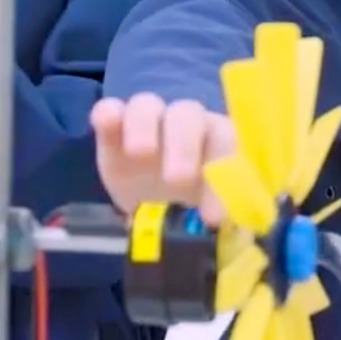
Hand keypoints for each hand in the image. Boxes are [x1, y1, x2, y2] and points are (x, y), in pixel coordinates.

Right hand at [89, 95, 236, 225]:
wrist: (154, 211)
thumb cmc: (192, 208)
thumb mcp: (210, 218)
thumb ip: (225, 220)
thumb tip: (235, 234)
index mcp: (217, 140)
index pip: (227, 143)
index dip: (224, 171)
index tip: (212, 216)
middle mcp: (185, 123)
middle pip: (188, 114)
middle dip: (184, 144)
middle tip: (176, 180)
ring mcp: (147, 121)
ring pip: (147, 105)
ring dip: (144, 125)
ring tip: (140, 153)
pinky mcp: (113, 129)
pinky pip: (110, 109)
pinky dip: (108, 113)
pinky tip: (106, 122)